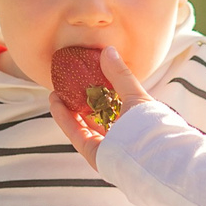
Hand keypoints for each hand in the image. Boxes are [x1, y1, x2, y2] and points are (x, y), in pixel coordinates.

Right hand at [44, 44, 153, 169]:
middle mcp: (119, 135)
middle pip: (95, 116)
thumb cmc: (150, 125)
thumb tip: (107, 51)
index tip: (86, 77)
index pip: (113, 105)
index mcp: (133, 122)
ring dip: (67, 109)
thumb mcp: (136, 95)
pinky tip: (55, 103)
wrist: (150, 154)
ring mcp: (106, 146)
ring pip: (82, 125)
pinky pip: (75, 133)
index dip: (99, 91)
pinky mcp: (93, 154)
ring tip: (55, 92)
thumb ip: (120, 75)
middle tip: (66, 85)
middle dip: (80, 101)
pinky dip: (64, 118)